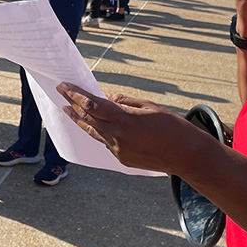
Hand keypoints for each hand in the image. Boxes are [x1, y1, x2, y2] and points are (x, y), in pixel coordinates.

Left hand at [56, 82, 205, 174]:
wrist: (186, 155)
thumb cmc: (172, 127)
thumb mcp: (149, 107)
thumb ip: (124, 102)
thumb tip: (106, 98)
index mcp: (125, 120)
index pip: (93, 105)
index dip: (76, 94)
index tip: (65, 85)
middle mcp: (118, 137)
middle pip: (89, 118)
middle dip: (73, 104)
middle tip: (60, 92)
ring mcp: (119, 151)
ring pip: (93, 132)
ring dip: (79, 120)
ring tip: (67, 110)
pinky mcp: (122, 160)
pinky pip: (105, 142)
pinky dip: (98, 131)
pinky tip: (92, 124)